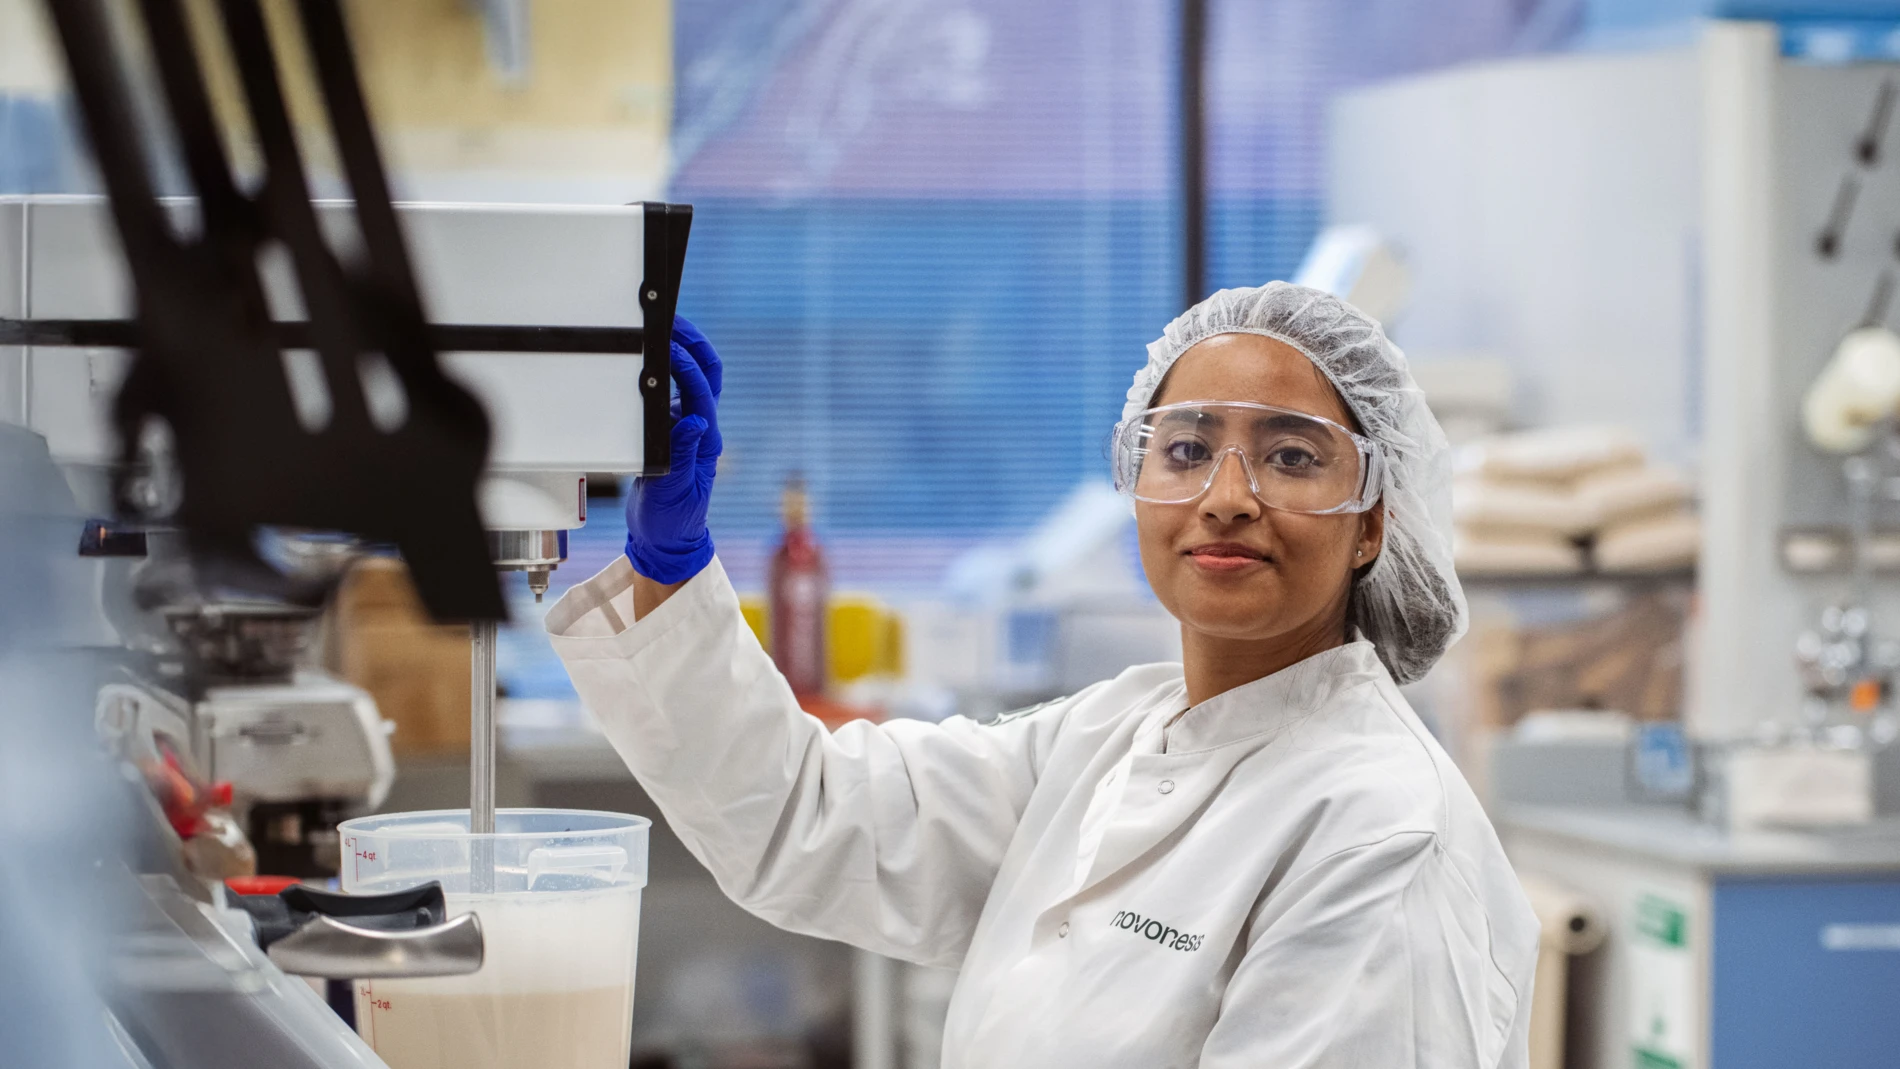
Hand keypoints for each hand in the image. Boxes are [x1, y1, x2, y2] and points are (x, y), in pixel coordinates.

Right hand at [625, 316, 722, 583]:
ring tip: (661, 328)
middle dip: (694, 344)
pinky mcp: (671, 431)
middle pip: (706, 375)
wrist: (663, 539)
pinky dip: (662, 370)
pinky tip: (645, 358)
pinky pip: (670, 392)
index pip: (701, 392)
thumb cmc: (671, 521)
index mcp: (706, 441)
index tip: (668, 349)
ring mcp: (687, 428)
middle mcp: (701, 429)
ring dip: (681, 351)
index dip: (686, 368)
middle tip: (673, 320)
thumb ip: (683, 457)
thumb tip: (696, 421)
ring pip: (691, 379)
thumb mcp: (675, 492)